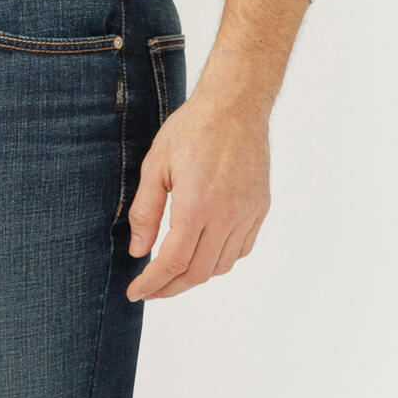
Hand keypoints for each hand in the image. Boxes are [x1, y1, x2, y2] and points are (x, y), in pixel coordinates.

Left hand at [124, 88, 271, 299]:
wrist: (235, 105)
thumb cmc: (192, 129)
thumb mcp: (155, 167)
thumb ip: (144, 214)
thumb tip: (138, 251)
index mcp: (196, 205)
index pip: (173, 262)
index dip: (152, 283)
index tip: (136, 292)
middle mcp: (227, 215)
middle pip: (198, 272)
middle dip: (170, 287)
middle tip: (150, 290)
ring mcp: (248, 213)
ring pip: (222, 265)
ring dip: (195, 276)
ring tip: (173, 272)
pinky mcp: (260, 208)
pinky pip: (241, 249)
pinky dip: (220, 260)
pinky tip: (203, 253)